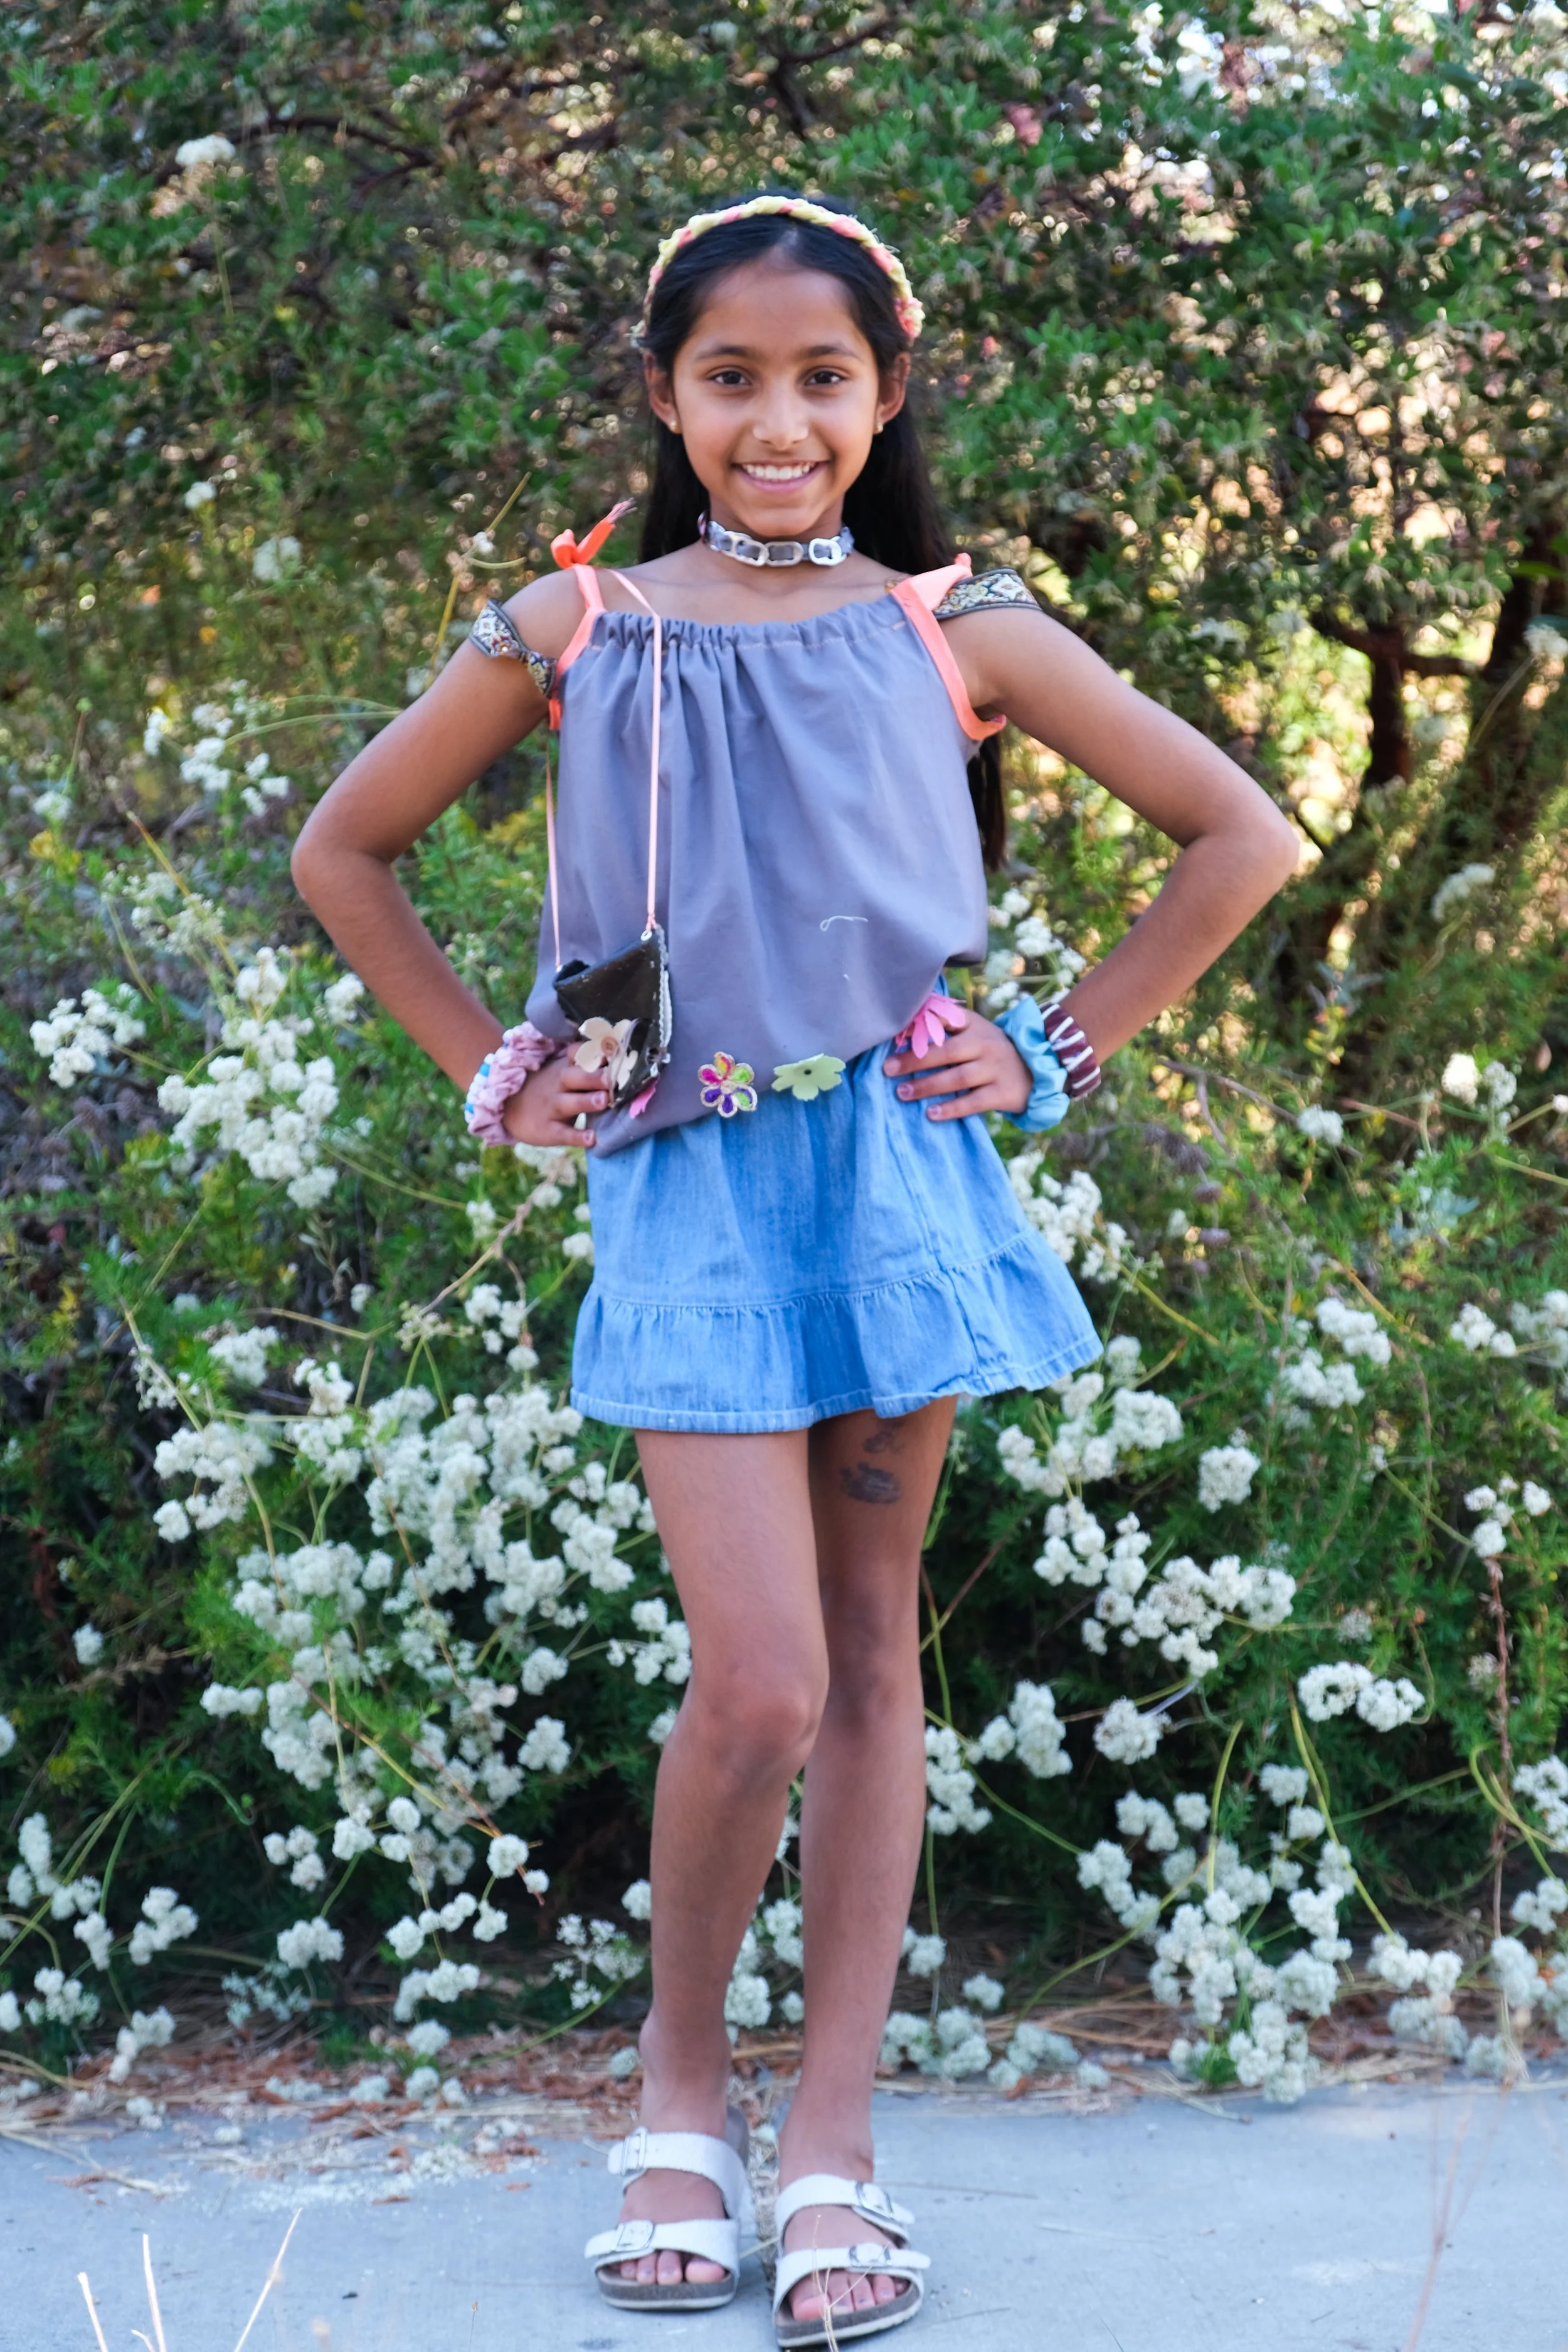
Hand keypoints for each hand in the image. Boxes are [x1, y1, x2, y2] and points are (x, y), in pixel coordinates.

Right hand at [500, 1051, 608, 1147]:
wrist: (508, 1109)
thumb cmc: (549, 1088)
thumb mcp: (563, 1071)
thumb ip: (588, 1065)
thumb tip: (619, 1053)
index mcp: (565, 1067)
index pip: (577, 1053)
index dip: (593, 1051)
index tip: (612, 1048)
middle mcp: (558, 1084)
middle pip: (575, 1077)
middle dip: (593, 1076)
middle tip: (611, 1077)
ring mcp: (552, 1107)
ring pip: (569, 1103)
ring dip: (586, 1101)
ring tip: (603, 1100)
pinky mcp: (548, 1129)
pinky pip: (563, 1133)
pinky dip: (577, 1136)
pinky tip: (592, 1139)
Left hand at [884, 1009, 1031, 1119]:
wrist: (1036, 1070)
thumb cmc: (989, 1051)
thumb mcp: (973, 1032)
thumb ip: (944, 1028)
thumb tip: (904, 1028)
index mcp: (974, 1026)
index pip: (946, 1020)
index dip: (921, 1025)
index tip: (895, 1035)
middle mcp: (985, 1044)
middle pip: (946, 1052)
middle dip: (915, 1060)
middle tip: (888, 1069)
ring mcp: (995, 1069)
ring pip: (957, 1078)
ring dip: (927, 1086)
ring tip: (902, 1093)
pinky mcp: (1002, 1093)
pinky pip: (973, 1102)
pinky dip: (951, 1108)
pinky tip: (931, 1113)